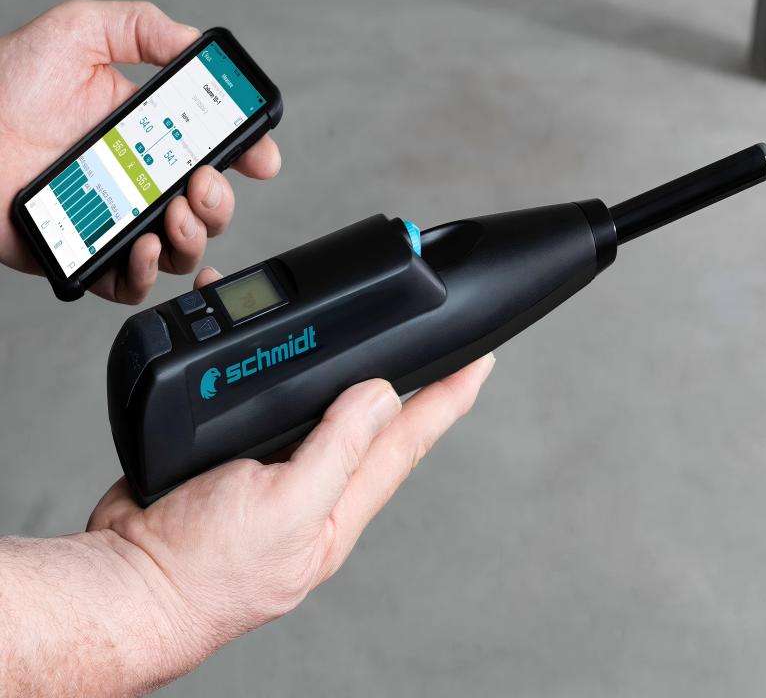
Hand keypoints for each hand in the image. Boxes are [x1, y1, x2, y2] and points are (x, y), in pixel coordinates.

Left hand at [0, 0, 279, 302]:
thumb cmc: (3, 88)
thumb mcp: (78, 34)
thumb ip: (140, 27)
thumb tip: (193, 42)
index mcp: (148, 135)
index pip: (216, 151)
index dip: (249, 156)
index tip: (261, 157)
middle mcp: (141, 182)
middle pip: (209, 208)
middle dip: (222, 202)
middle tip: (202, 183)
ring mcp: (118, 222)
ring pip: (183, 249)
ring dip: (195, 237)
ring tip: (174, 214)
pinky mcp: (89, 257)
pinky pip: (134, 284)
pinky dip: (148, 273)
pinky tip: (142, 245)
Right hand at [81, 269, 495, 690]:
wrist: (126, 582)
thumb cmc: (202, 569)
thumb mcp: (285, 508)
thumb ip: (336, 451)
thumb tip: (380, 397)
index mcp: (338, 507)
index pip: (408, 441)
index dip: (448, 400)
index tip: (479, 364)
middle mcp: (315, 486)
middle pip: (371, 421)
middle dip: (404, 381)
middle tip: (434, 348)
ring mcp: (276, 471)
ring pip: (319, 406)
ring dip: (336, 368)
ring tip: (363, 341)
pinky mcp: (235, 457)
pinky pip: (268, 405)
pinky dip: (275, 375)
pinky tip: (276, 360)